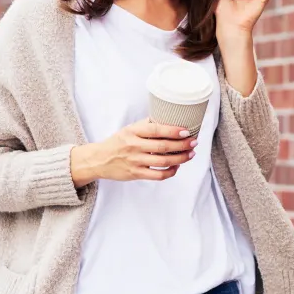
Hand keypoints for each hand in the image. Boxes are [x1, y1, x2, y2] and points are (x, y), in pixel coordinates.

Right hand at [70, 119, 196, 185]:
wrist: (98, 160)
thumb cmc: (117, 143)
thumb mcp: (129, 129)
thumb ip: (146, 126)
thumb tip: (168, 118)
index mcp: (133, 132)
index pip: (156, 130)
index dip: (173, 131)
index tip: (186, 131)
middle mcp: (134, 146)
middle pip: (163, 146)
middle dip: (182, 145)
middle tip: (194, 142)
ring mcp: (135, 161)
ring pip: (163, 161)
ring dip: (180, 158)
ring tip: (190, 154)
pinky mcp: (136, 174)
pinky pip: (158, 175)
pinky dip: (170, 172)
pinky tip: (177, 167)